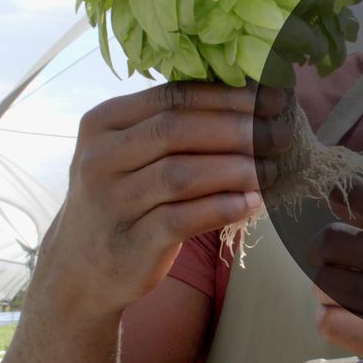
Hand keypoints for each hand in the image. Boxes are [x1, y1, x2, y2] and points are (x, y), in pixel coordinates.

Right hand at [31, 81, 288, 320]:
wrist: (81, 267)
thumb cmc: (124, 197)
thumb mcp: (131, 152)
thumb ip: (172, 124)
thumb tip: (250, 100)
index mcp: (104, 122)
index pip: (173, 96)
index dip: (228, 95)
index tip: (271, 98)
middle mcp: (100, 157)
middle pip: (178, 130)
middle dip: (238, 129)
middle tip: (281, 134)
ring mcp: (112, 201)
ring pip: (182, 174)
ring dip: (236, 169)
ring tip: (272, 169)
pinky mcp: (131, 241)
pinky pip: (184, 219)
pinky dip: (223, 208)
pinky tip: (252, 202)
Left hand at [306, 178, 362, 346]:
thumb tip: (331, 191)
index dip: (342, 191)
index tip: (331, 196)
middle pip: (332, 240)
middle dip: (320, 252)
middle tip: (330, 262)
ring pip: (324, 282)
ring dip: (324, 290)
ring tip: (344, 295)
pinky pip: (328, 320)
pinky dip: (327, 318)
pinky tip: (344, 318)